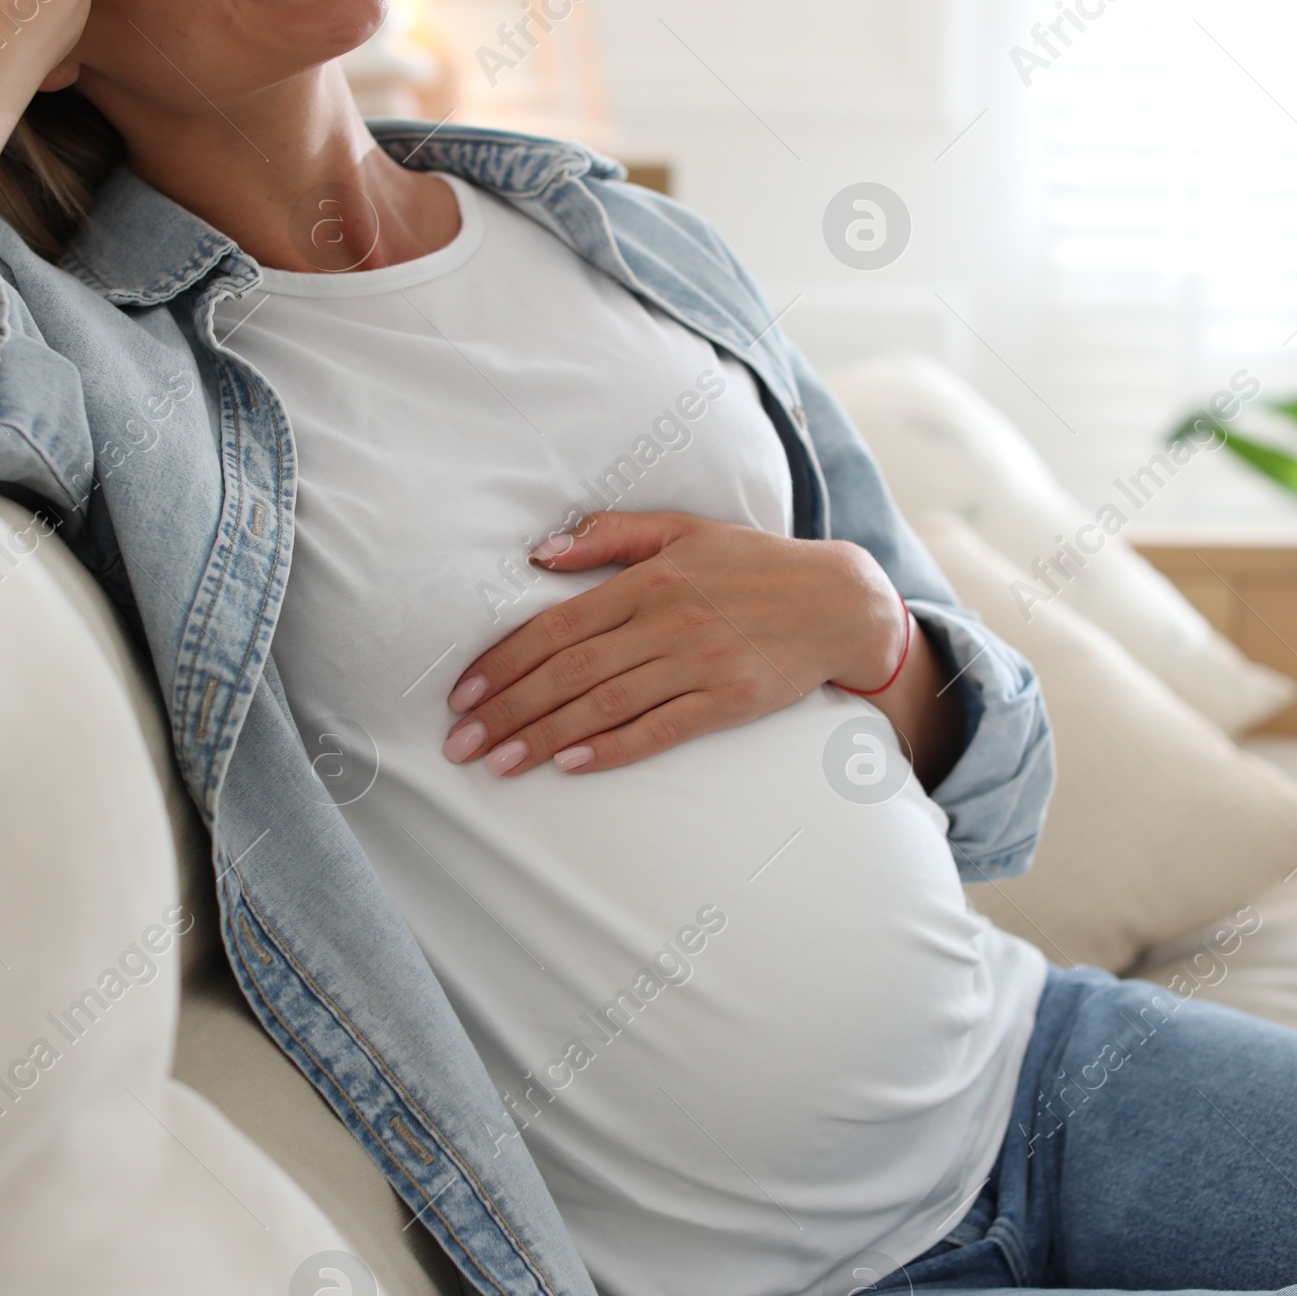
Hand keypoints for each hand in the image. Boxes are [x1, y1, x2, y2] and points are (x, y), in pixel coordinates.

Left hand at [442, 510, 907, 777]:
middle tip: (459, 744)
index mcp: (649, 580)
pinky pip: (662, 729)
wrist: (837, 601)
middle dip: (508, 709)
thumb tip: (538, 552)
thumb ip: (610, 536)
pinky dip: (614, 747)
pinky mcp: (729, 701)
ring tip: (498, 762)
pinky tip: (572, 765)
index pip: (558, 626)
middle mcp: (668, 621)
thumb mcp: (683, 530)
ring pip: (606, 704)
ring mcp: (699, 663)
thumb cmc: (751, 563)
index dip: (505, 661)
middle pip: (571, 671)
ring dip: (546, 737)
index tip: (462, 694)